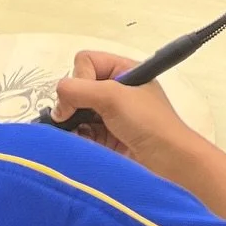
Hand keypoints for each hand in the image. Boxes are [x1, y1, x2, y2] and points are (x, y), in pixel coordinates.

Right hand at [52, 50, 199, 173]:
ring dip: (72, 122)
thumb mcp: (114, 96)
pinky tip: (79, 143)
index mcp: (123, 70)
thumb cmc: (149, 123)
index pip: (86, 61)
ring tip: (75, 133)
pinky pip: (80, 132)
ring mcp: (110, 115)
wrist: (169, 164)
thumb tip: (57, 104)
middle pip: (77, 86)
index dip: (81, 78)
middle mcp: (115, 89)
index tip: (87, 99)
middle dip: (72, 102)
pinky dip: (76, 137)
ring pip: (75, 111)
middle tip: (74, 117)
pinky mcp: (105, 138)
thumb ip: (79, 91)